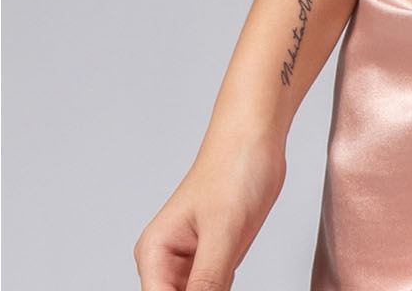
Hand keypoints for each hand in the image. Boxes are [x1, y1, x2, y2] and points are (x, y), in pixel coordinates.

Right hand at [133, 124, 287, 290]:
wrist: (256, 137)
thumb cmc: (234, 168)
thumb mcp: (223, 230)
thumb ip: (208, 279)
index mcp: (155, 253)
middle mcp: (167, 260)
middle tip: (225, 282)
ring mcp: (192, 260)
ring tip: (230, 267)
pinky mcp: (215, 257)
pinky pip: (215, 290)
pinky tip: (234, 279)